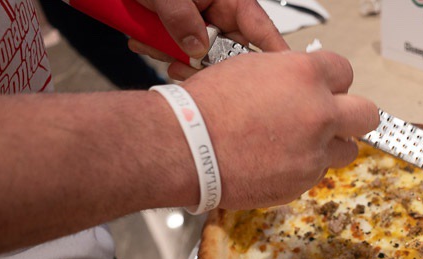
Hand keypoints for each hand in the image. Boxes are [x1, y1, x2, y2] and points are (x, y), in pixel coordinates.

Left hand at [128, 0, 288, 79]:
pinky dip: (161, 51)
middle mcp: (221, 14)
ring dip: (174, 57)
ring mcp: (203, 25)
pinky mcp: (184, 34)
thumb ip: (181, 18)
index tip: (278, 81)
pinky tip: (144, 40)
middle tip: (182, 65)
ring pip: (202, 58)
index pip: (263, 31)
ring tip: (151, 43)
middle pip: (230, 54)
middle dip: (204, 64)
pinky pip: (180, 54)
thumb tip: (196, 49)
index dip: (274, 58)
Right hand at [180, 50, 379, 207]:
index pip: (345, 72)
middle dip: (353, 117)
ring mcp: (314, 152)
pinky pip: (316, 174)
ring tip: (299, 145)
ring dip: (330, 147)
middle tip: (334, 120)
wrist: (186, 147)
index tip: (324, 90)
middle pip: (367, 114)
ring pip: (346, 150)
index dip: (333, 83)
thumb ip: (290, 77)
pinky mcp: (302, 182)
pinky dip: (301, 169)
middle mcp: (319, 113)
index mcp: (306, 75)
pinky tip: (274, 162)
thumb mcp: (253, 69)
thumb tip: (305, 85)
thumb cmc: (207, 106)